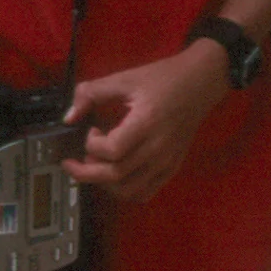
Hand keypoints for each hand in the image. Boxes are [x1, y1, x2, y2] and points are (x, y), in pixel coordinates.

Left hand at [62, 45, 226, 202]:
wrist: (201, 82)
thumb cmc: (164, 78)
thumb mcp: (126, 78)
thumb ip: (92, 93)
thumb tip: (69, 116)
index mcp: (147, 122)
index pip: (112, 150)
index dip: (92, 144)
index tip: (92, 130)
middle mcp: (158, 147)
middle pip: (115, 175)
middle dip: (86, 172)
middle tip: (75, 160)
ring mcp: (167, 161)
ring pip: (128, 190)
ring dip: (104, 183)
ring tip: (99, 165)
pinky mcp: (172, 167)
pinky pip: (146, 192)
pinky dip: (126, 190)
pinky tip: (118, 175)